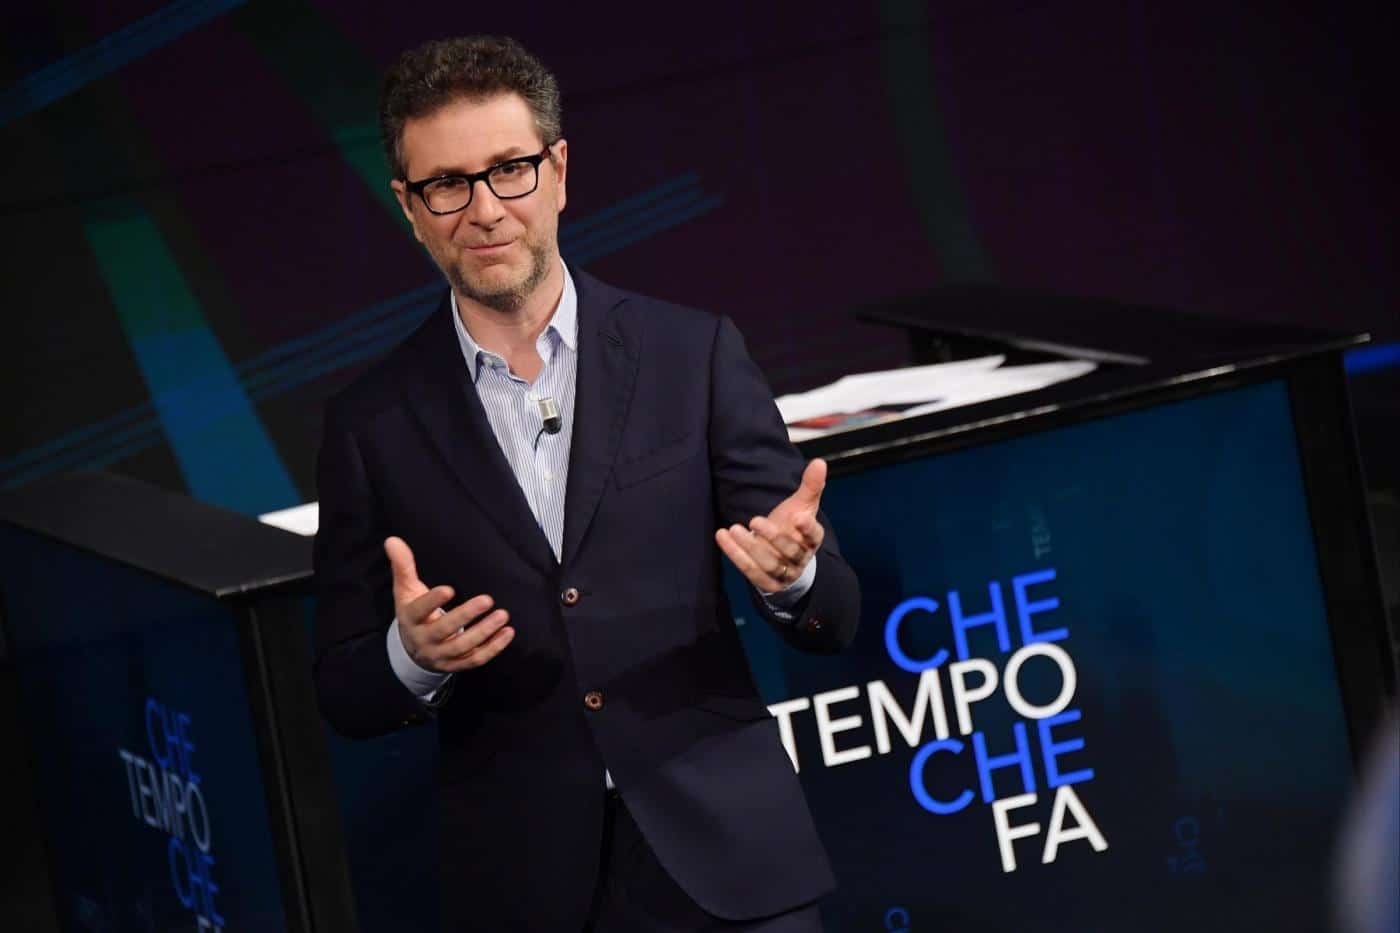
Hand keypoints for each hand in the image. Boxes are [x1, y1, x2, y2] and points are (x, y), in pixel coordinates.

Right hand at [385, 536, 513, 672]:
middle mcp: (424, 640)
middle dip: (465, 616)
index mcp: (410, 619)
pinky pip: (475, 659)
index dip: (433, 602)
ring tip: (503, 615)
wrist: (413, 650)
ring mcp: (440, 655)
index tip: (450, 589)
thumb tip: (392, 539)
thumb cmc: (414, 612)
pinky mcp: (456, 665)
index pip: (419, 611)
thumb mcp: (406, 590)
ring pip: (463, 647)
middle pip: (444, 630)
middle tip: (487, 599)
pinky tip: (507, 633)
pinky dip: (493, 648)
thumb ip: (403, 566)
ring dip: (484, 632)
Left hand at [715, 458, 826, 593]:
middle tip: (755, 520)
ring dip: (750, 547)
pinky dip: (735, 554)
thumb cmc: (792, 526)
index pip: (814, 536)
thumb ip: (810, 486)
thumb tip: (819, 462)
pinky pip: (750, 572)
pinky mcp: (767, 583)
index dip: (807, 529)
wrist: (783, 558)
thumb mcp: (802, 506)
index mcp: (812, 540)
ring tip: (734, 529)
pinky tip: (722, 536)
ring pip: (769, 564)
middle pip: (790, 552)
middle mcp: (800, 559)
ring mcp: (784, 574)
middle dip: (773, 537)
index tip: (798, 517)